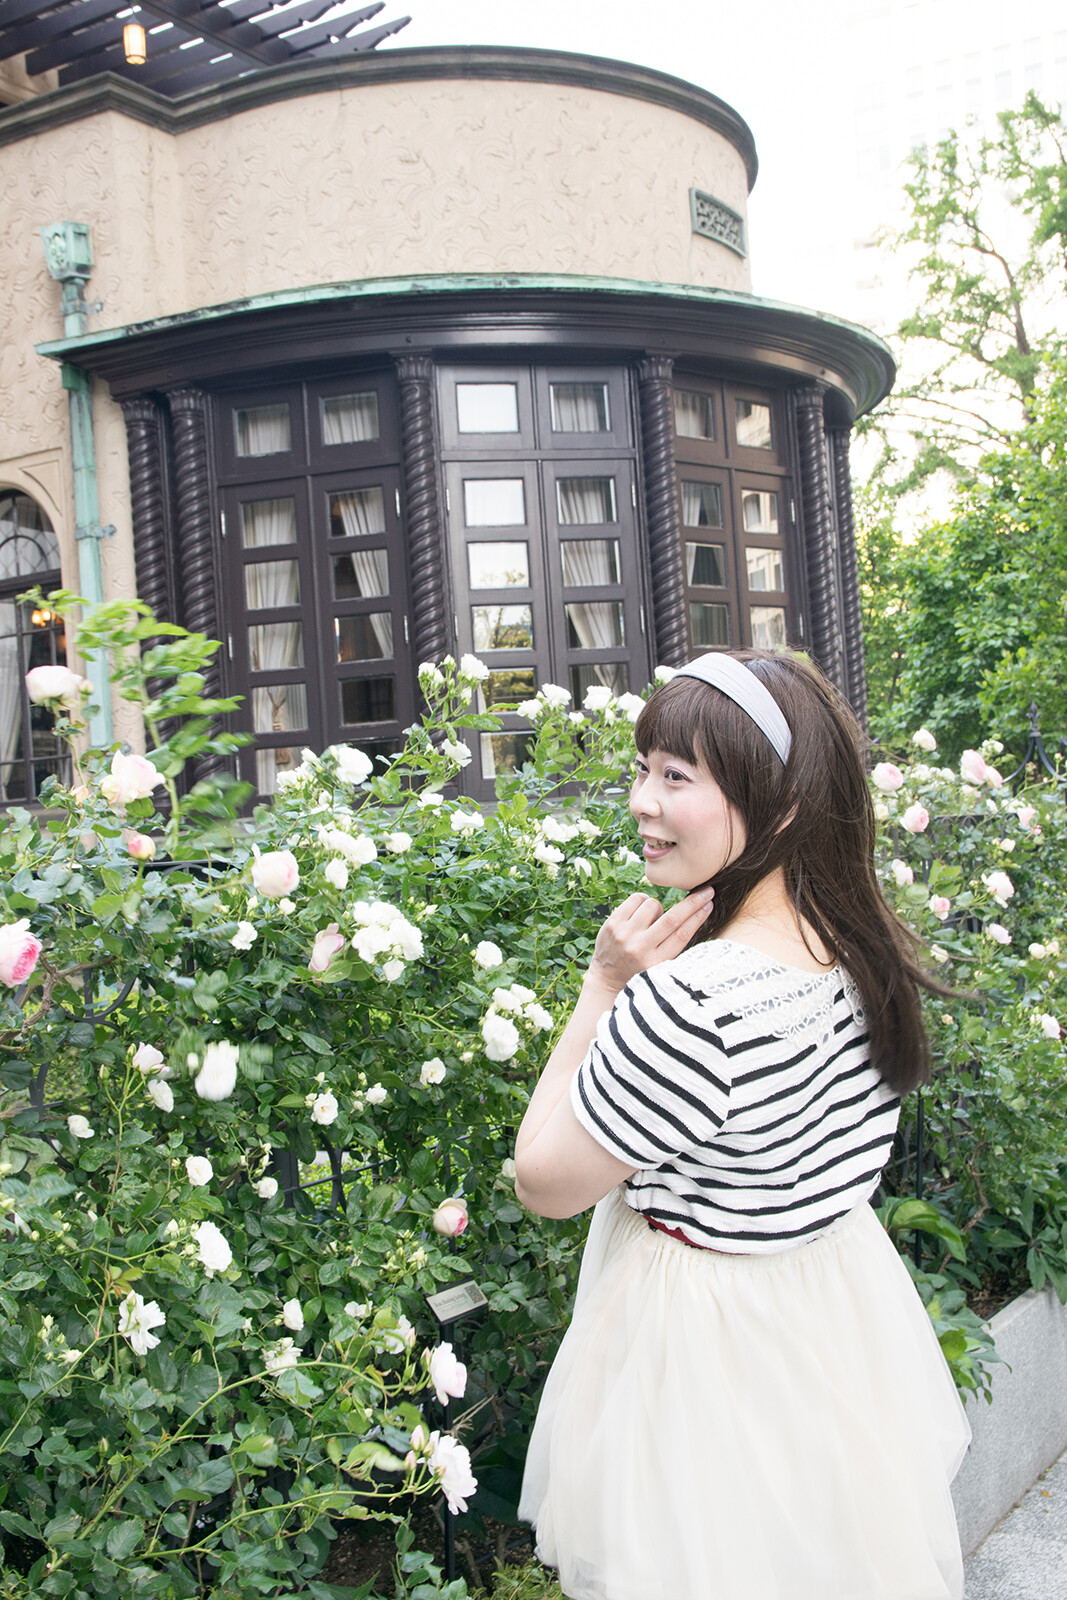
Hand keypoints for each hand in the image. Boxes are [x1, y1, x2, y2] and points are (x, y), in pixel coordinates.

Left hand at [585, 888, 713, 999]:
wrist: (607, 977)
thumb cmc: (640, 968)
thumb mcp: (660, 964)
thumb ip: (673, 944)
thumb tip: (696, 913)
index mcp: (657, 962)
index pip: (682, 935)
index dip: (698, 917)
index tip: (710, 904)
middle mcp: (641, 948)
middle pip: (673, 919)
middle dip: (693, 902)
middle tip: (707, 891)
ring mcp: (625, 935)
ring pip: (653, 905)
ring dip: (657, 908)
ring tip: (650, 921)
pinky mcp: (612, 924)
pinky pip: (636, 899)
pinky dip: (643, 901)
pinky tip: (640, 913)